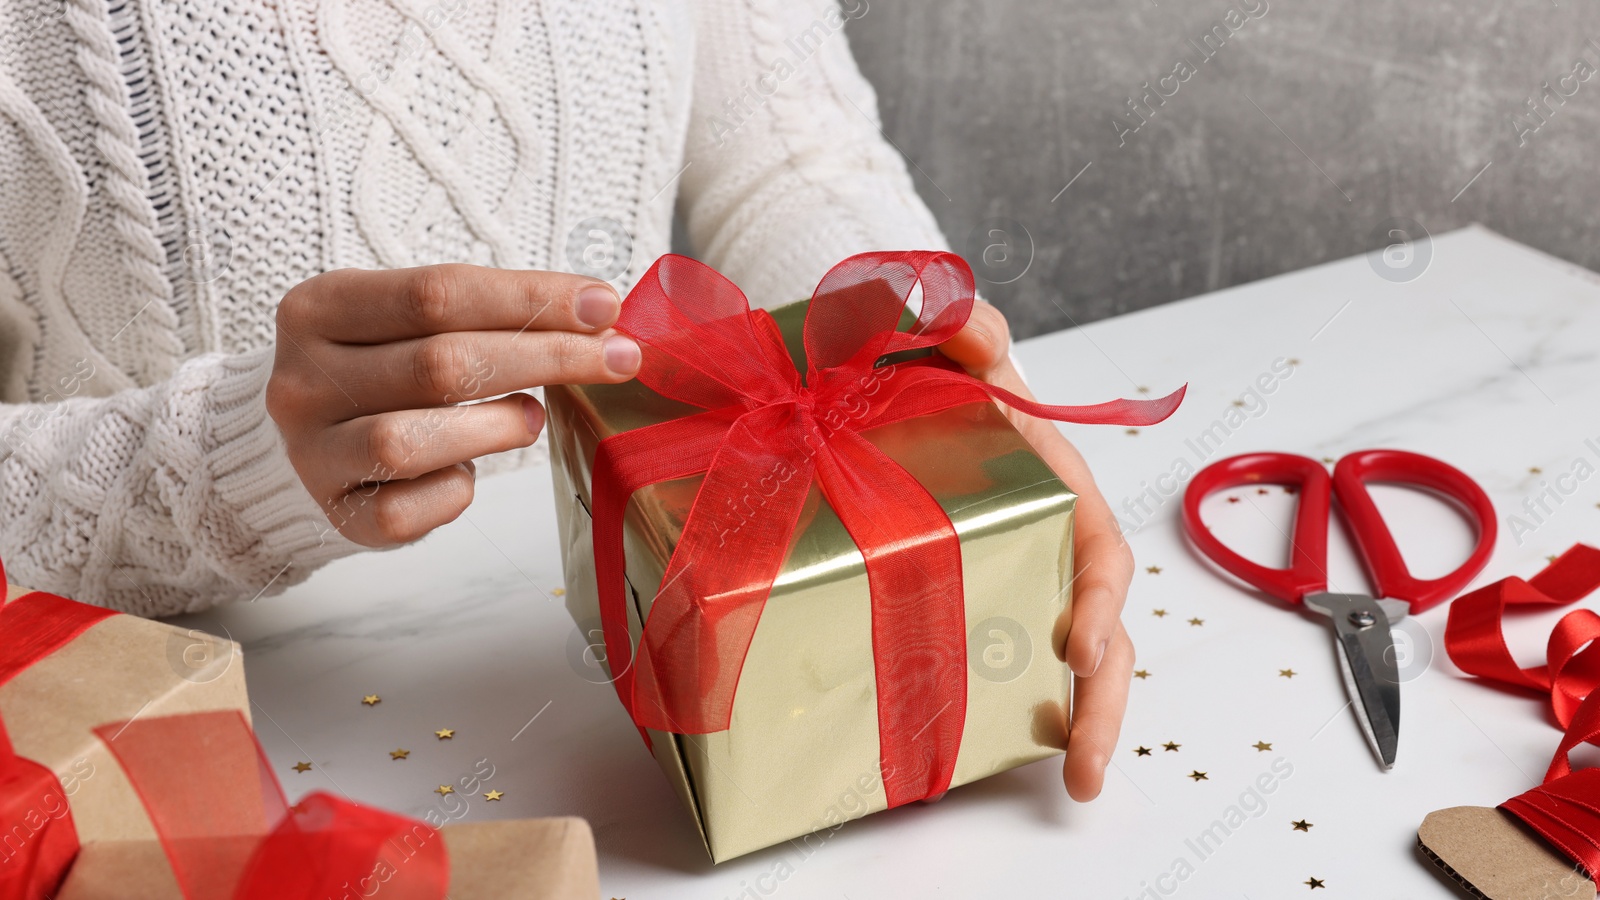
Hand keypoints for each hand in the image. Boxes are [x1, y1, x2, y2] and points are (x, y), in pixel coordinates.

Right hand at [268, 264, 641, 545]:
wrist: (300, 439)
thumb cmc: (381, 366)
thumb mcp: (410, 319)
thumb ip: (487, 312)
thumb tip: (598, 315)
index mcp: (319, 307)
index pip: (437, 293)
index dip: (530, 298)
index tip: (604, 305)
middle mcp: (302, 379)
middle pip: (439, 363)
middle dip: (545, 358)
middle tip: (617, 358)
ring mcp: (311, 452)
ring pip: (411, 440)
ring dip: (496, 427)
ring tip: (533, 417)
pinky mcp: (334, 513)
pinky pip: (405, 510)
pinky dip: (453, 492)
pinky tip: (470, 473)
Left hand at [938, 299, 1134, 801]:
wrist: (867, 378)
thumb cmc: (921, 358)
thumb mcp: (938, 333)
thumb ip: (957, 322)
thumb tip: (972, 330)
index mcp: (1053, 485)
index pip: (1097, 550)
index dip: (1098, 600)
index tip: (1080, 645)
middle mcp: (1040, 539)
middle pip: (1097, 626)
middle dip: (1105, 699)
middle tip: (1088, 763)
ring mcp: (1003, 574)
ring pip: (1058, 658)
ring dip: (1078, 722)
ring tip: (1076, 783)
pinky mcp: (958, 598)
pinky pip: (992, 658)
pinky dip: (1001, 709)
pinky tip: (979, 757)